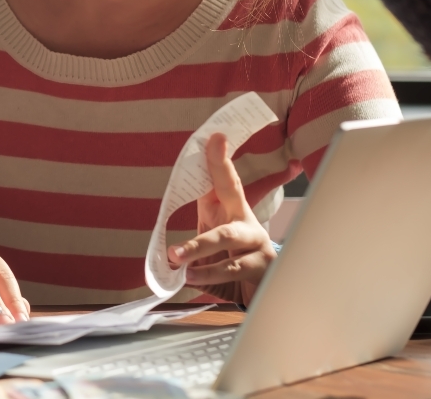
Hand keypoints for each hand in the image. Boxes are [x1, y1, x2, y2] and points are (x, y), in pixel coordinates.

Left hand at [168, 133, 277, 304]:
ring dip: (197, 247)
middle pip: (230, 196)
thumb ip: (194, 242)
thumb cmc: (231, 263)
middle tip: (191, 183)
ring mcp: (258, 243)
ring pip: (226, 236)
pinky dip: (208, 275)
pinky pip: (231, 269)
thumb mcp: (211, 248)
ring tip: (176, 257)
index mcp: (232, 210)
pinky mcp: (263, 267)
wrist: (261, 294)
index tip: (215, 137)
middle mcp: (247, 221)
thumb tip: (167, 255)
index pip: (225, 180)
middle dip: (214, 178)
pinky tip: (191, 278)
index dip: (219, 159)